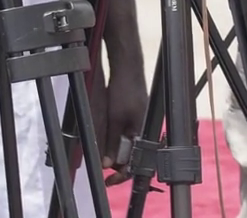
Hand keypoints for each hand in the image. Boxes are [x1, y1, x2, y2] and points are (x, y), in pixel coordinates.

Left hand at [100, 65, 147, 183]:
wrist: (127, 67)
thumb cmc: (125, 89)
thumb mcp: (115, 119)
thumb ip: (111, 141)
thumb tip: (107, 163)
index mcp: (143, 132)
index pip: (135, 162)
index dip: (121, 174)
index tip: (109, 180)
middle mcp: (143, 129)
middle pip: (131, 156)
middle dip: (116, 163)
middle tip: (103, 168)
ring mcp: (139, 121)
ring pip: (127, 145)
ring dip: (114, 151)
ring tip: (102, 154)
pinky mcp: (134, 115)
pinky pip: (126, 134)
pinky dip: (116, 140)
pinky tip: (107, 138)